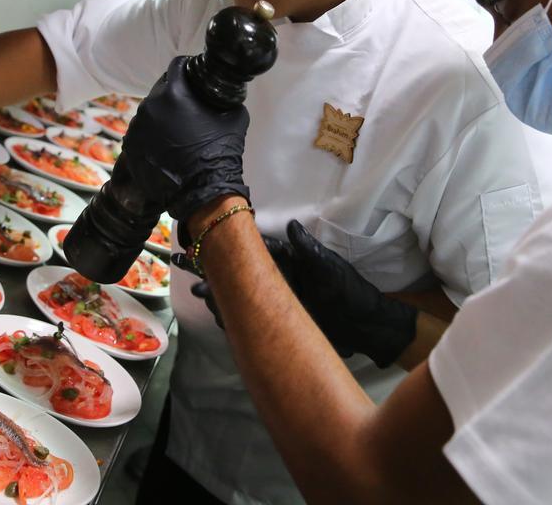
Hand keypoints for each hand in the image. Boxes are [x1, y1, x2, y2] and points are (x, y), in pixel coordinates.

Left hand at [120, 56, 249, 230]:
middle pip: (160, 89)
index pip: (176, 67)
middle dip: (173, 95)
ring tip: (176, 131)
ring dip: (160, 116)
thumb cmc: (220, 152)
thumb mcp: (234, 115)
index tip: (192, 75)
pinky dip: (151, 135)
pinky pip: (141, 132)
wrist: (203, 190)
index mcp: (173, 93)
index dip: (186, 68)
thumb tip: (222, 92)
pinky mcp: (131, 146)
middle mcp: (149, 106)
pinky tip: (166, 145)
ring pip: (149, 112)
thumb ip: (225, 97)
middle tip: (187, 108)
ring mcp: (137, 127)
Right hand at [184, 220, 417, 367]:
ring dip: (216, 293)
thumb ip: (310, 250)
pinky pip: (249, 318)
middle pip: (240, 272)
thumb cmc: (350, 293)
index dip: (232, 244)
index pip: (256, 250)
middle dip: (213, 268)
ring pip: (239, 295)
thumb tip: (292, 225)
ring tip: (195, 290)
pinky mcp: (279, 322)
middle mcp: (279, 279)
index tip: (208, 237)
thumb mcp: (331, 269)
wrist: (366, 327)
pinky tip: (214, 315)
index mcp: (291, 262)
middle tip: (185, 261)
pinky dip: (230, 317)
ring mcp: (276, 302)